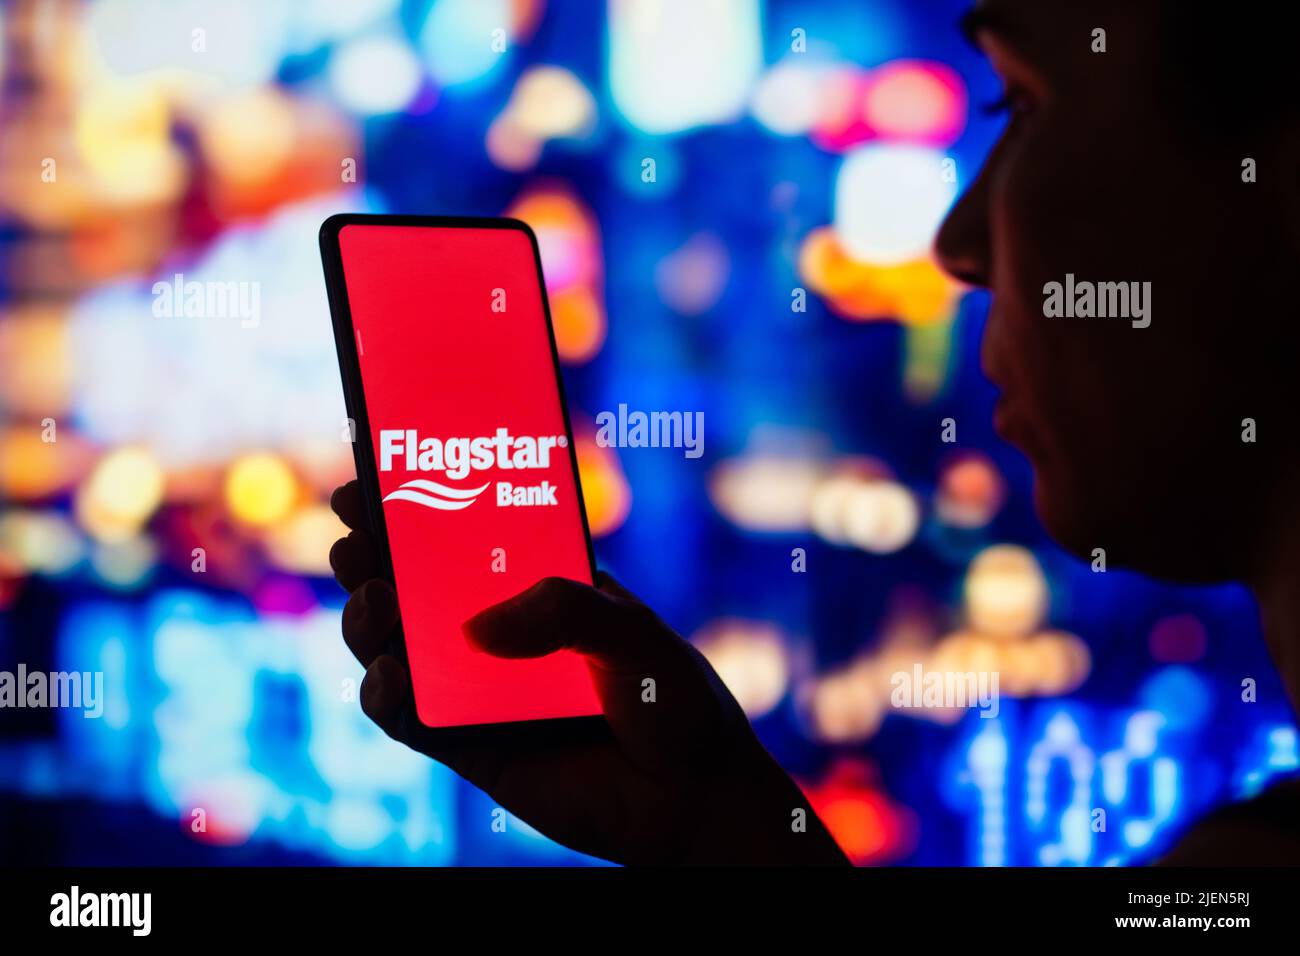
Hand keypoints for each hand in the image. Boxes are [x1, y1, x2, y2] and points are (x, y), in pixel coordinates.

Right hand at [328, 480, 849, 865]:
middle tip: (356, 542)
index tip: (367, 480)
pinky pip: (409, 719)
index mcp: (541, 584)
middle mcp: (502, 631)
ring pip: (397, 647)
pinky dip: (385, 695)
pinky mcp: (469, 746)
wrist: (693, 799)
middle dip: (373, 557)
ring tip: (376, 601)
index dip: (414, 507)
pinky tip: (389, 675)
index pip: (466, 535)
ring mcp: (478, 689)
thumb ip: (563, 613)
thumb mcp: (631, 633)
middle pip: (416, 586)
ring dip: (367, 620)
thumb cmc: (676, 701)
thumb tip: (476, 630)